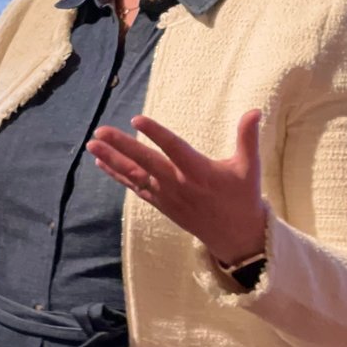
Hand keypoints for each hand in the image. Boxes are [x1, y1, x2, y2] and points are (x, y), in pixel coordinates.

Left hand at [86, 109, 266, 264]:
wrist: (234, 235)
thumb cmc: (242, 197)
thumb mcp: (250, 168)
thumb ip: (248, 138)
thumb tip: (255, 110)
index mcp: (199, 171)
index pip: (174, 148)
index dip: (156, 133)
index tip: (137, 119)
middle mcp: (177, 183)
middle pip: (145, 161)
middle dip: (121, 146)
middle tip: (100, 131)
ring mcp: (165, 195)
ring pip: (134, 175)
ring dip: (111, 159)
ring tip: (91, 145)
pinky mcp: (159, 203)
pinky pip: (134, 187)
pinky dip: (117, 175)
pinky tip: (101, 162)